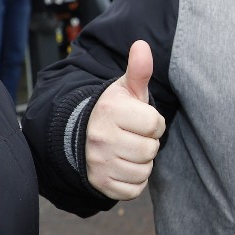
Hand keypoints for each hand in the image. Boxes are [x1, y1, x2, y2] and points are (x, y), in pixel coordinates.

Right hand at [84, 40, 165, 200]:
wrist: (79, 134)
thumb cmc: (111, 110)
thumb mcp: (124, 89)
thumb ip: (138, 70)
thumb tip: (142, 45)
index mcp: (110, 111)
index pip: (155, 124)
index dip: (154, 123)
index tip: (141, 120)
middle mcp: (101, 137)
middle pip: (150, 150)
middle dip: (148, 143)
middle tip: (134, 136)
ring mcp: (99, 162)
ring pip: (144, 171)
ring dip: (142, 163)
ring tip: (128, 150)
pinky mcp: (100, 183)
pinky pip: (134, 189)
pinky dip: (134, 181)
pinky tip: (124, 165)